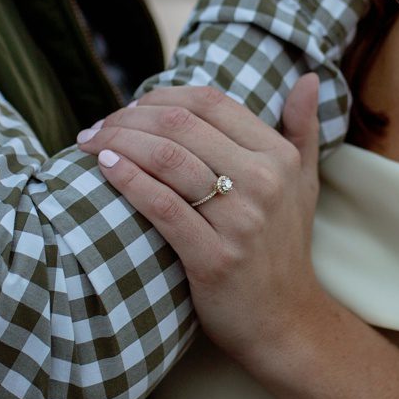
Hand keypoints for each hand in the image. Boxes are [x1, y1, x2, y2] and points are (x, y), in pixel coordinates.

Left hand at [77, 74, 332, 368]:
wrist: (286, 322)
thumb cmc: (284, 248)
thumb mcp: (304, 183)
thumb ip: (303, 128)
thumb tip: (307, 76)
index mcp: (278, 157)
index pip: (210, 102)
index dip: (160, 96)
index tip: (130, 107)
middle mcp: (264, 182)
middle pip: (180, 125)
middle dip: (128, 118)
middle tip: (98, 127)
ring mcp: (240, 221)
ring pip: (166, 158)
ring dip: (118, 142)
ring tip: (90, 143)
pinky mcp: (214, 258)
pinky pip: (161, 206)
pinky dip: (127, 180)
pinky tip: (103, 167)